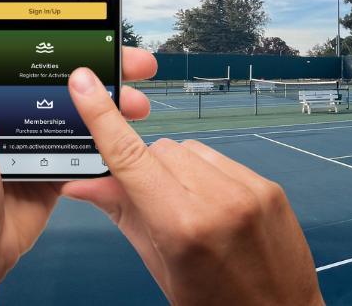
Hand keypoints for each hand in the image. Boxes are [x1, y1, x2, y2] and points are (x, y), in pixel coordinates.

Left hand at [0, 6, 158, 304]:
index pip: (35, 53)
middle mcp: (15, 113)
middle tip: (139, 65)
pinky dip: (111, 140)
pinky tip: (129, 133)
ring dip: (116, 105)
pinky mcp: (56, 168)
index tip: (101, 30)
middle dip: (108, 70)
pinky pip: (90, 148)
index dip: (70, 39)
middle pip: (69, 81)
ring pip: (86, 112)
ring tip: (140, 104)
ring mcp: (38, 141)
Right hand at [62, 68, 322, 305]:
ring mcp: (250, 191)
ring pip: (191, 151)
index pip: (131, 158)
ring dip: (177, 171)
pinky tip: (211, 208)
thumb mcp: (160, 267)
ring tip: (186, 212)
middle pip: (160, 151)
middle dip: (146, 170)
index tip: (85, 83)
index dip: (102, 118)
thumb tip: (82, 183)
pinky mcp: (269, 188)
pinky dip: (207, 175)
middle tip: (149, 204)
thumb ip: (124, 216)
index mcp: (183, 226)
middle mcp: (220, 201)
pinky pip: (222, 161)